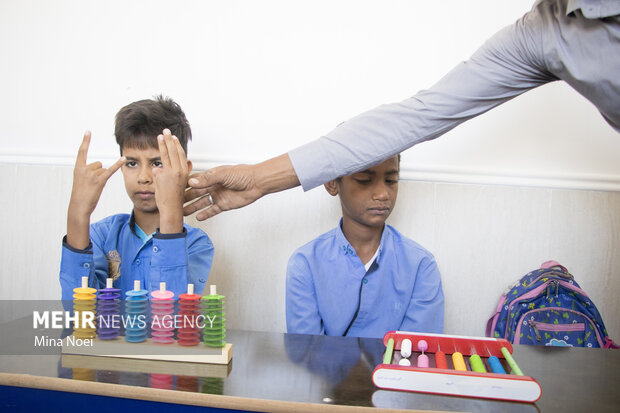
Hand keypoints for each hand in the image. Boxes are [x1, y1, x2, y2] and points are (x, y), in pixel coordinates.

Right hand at [67, 131, 124, 248]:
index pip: (82, 152)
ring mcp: (91, 174)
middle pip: (98, 164)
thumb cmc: (81, 195)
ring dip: (102, 178)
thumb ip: (89, 171)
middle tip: (91, 185)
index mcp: (77, 168)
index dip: (85, 141)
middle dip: (98, 174)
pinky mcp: (99, 180)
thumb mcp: (81, 181)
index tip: (88, 131)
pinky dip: (117, 165)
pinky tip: (123, 159)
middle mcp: (84, 169)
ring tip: (94, 188)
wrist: (79, 206)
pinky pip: (110, 170)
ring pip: (103, 170)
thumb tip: (101, 166)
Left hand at [153, 129, 188, 232]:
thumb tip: (157, 168)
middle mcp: (180, 171)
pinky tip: (158, 142)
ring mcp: (172, 173)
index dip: (177, 145)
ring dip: (164, 142)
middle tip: (167, 131)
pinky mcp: (164, 175)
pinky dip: (159, 151)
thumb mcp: (174, 185)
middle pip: (175, 152)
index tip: (174, 138)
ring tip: (161, 135)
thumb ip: (166, 175)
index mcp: (184, 173)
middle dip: (170, 140)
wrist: (172, 210)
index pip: (181, 156)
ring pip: (167, 153)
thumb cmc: (173, 200)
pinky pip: (159, 163)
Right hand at [183, 154, 299, 220]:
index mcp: (211, 176)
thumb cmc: (242, 174)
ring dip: (192, 207)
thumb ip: (207, 179)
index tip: (172, 189)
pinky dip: (205, 214)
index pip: (193, 180)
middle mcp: (213, 186)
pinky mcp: (224, 205)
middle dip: (184, 198)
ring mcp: (218, 196)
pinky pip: (212, 210)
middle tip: (173, 203)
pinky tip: (198, 218)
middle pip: (195, 193)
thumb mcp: (223, 174)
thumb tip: (191, 182)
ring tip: (182, 213)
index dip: (183, 185)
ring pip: (201, 203)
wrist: (257, 183)